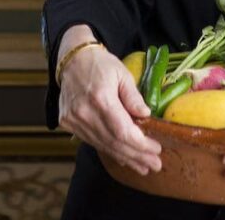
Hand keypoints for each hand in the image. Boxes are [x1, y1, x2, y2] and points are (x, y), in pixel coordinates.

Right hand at [57, 32, 161, 175]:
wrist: (72, 59)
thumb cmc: (100, 64)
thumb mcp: (122, 73)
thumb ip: (133, 96)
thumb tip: (146, 115)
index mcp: (100, 98)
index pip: (123, 131)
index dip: (141, 145)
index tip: (156, 149)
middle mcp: (84, 112)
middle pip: (114, 143)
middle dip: (137, 156)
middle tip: (155, 164)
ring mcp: (74, 119)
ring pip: (103, 146)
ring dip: (125, 158)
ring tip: (143, 165)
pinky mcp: (68, 123)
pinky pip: (92, 142)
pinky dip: (109, 150)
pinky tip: (123, 157)